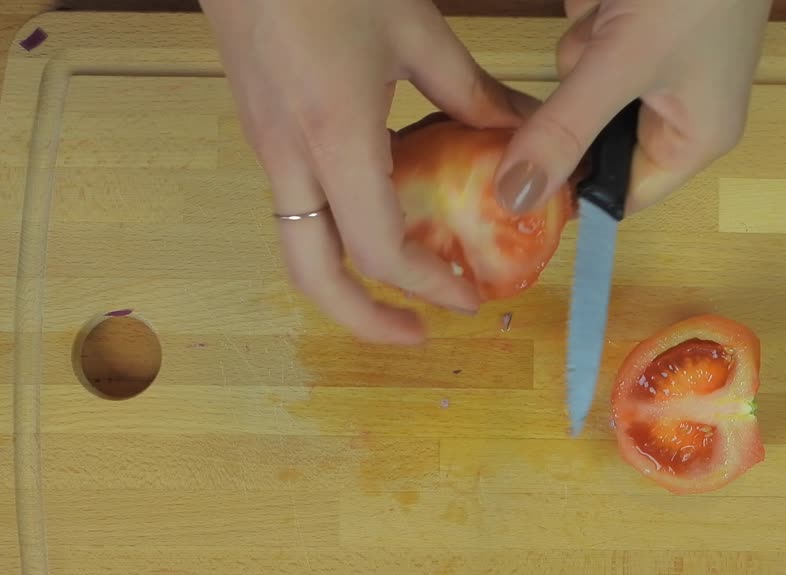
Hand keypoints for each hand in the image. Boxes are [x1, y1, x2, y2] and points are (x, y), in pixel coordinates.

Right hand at [201, 0, 534, 343]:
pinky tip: (380, 219)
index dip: (427, 284)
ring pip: (297, 248)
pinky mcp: (264, 134)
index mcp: (334, 136)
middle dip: (365, 319)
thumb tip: (521, 130)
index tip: (469, 297)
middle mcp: (291, 158)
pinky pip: (297, 210)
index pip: (377, 247)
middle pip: (313, 277)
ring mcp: (269, 149)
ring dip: (347, 283)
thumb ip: (469, 90)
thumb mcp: (413, 29)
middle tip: (419, 332)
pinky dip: (337, 238)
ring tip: (402, 287)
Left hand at [495, 0, 770, 215]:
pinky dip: (588, 21)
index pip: (620, 195)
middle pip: (593, 139)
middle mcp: (677, 110)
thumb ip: (566, 130)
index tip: (519, 177)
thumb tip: (515, 198)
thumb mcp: (624, 62)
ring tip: (614, 15)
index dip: (572, 189)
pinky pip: (588, 42)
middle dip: (576, 102)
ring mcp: (655, 64)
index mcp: (693, 139)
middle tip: (587, 66)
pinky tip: (608, 2)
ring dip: (581, 50)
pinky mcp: (636, 27)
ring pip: (582, 85)